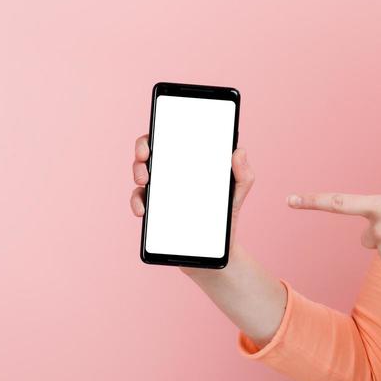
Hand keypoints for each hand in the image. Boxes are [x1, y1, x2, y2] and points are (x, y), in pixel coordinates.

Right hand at [133, 134, 253, 275]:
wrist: (217, 250)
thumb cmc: (227, 215)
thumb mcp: (238, 193)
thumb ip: (243, 174)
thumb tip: (239, 151)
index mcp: (190, 164)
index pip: (172, 139)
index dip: (160, 131)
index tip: (158, 134)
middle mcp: (172, 174)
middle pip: (150, 153)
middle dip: (141, 149)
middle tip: (145, 157)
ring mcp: (162, 192)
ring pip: (141, 175)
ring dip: (137, 173)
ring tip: (144, 181)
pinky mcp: (155, 211)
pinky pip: (140, 201)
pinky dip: (137, 202)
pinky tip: (142, 209)